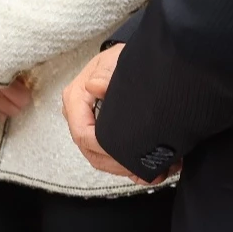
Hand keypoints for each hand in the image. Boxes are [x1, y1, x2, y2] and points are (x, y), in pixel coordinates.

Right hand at [62, 45, 163, 182]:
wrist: (127, 60)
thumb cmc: (120, 60)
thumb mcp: (115, 62)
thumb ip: (106, 74)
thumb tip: (95, 86)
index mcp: (75, 99)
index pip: (82, 134)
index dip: (106, 149)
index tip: (132, 155)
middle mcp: (77, 115)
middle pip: (91, 152)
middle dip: (120, 165)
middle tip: (150, 169)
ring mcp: (88, 126)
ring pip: (100, 159)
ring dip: (127, 169)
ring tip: (157, 171)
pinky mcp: (100, 134)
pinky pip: (109, 158)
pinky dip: (130, 167)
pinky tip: (153, 170)